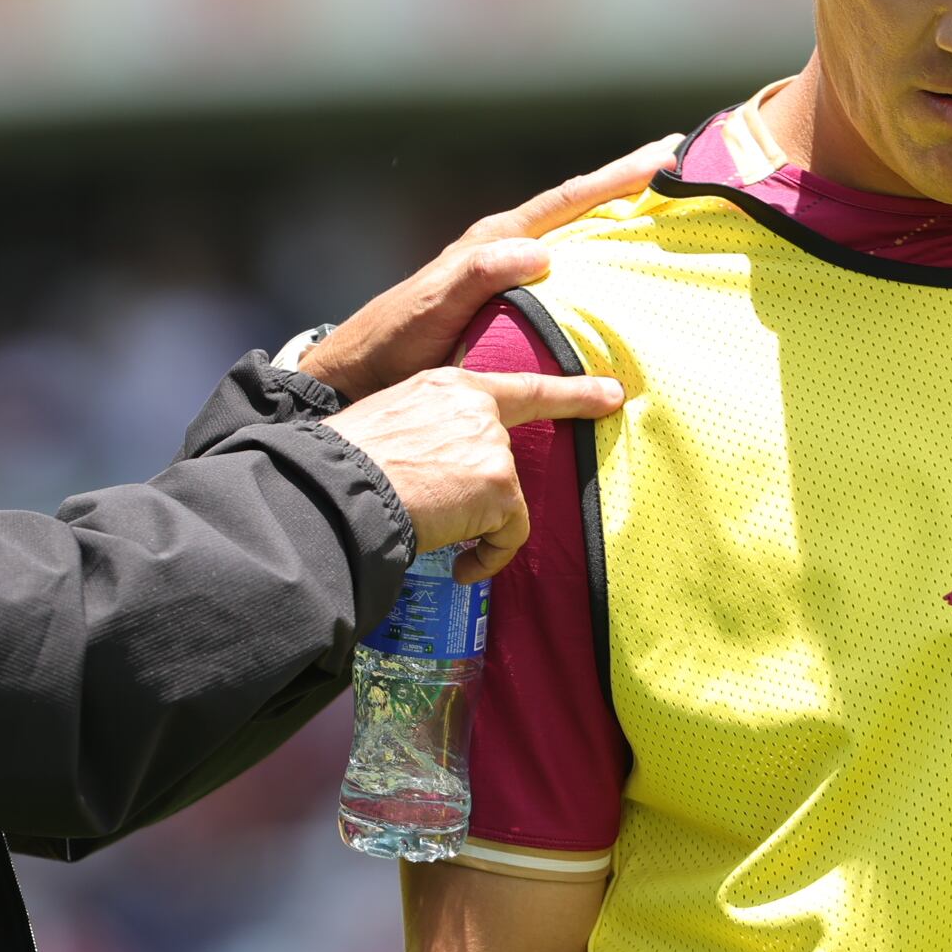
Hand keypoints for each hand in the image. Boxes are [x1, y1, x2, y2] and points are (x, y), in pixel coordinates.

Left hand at [297, 141, 671, 401]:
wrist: (364, 372)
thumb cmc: (395, 340)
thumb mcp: (433, 307)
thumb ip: (478, 276)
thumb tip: (538, 253)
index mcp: (495, 240)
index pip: (567, 200)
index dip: (616, 178)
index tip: (665, 155)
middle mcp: (507, 248)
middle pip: (580, 206)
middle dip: (629, 183)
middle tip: (682, 160)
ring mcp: (510, 272)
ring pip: (577, 235)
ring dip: (619, 219)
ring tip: (667, 205)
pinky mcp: (511, 301)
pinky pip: (569, 272)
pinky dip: (600, 262)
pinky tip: (625, 272)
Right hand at [323, 367, 623, 579]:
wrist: (341, 486)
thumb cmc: (347, 463)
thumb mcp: (390, 422)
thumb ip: (428, 429)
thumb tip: (438, 466)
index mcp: (448, 386)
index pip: (520, 388)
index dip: (571, 392)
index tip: (611, 395)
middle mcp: (477, 409)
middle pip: (504, 461)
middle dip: (487, 495)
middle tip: (447, 517)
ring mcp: (492, 446)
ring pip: (504, 501)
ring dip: (477, 528)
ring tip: (433, 533)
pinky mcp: (500, 485)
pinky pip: (509, 534)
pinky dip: (489, 557)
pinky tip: (458, 565)